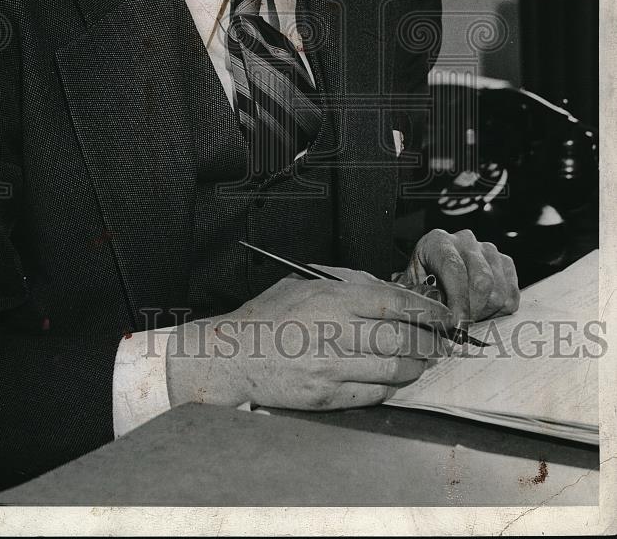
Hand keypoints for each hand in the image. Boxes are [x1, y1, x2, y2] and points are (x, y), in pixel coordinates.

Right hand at [165, 270, 450, 412]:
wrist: (234, 356)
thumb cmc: (267, 316)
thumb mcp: (304, 282)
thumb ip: (346, 282)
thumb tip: (386, 289)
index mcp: (334, 298)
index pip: (396, 303)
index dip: (428, 311)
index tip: (444, 316)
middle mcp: (338, 332)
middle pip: (403, 339)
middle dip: (429, 342)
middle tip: (439, 342)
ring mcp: (334, 367)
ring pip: (394, 369)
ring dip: (416, 366)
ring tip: (422, 361)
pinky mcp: (328, 396)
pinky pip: (374, 394)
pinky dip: (392, 387)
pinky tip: (395, 379)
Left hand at [399, 228, 519, 325]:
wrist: (434, 273)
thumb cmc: (422, 282)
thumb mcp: (411, 288)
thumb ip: (420, 301)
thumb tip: (437, 318)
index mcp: (438, 242)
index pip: (454, 269)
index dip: (457, 301)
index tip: (457, 325)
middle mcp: (465, 241)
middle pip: (482, 281)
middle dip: (472, 311)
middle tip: (461, 326)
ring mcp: (488, 250)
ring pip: (499, 292)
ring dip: (485, 313)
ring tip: (467, 314)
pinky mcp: (505, 263)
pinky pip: (512, 296)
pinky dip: (499, 311)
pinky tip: (482, 309)